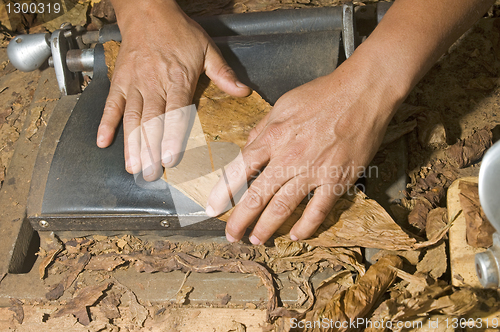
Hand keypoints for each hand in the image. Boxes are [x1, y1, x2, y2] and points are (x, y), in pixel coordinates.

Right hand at [96, 0, 250, 180]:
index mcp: (178, 79)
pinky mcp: (120, 81)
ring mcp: (134, 83)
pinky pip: (111, 104)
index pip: (176, 113)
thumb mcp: (207, 48)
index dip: (172, 137)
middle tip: (151, 174)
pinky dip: (106, 123)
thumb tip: (243, 92)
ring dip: (131, 144)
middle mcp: (154, 84)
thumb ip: (223, 74)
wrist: (148, 10)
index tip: (170, 158)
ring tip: (132, 167)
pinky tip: (103, 141)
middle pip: (152, 122)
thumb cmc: (178, 31)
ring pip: (132, 118)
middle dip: (150, 150)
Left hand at [206, 55, 401, 243]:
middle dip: (240, 220)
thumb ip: (263, 129)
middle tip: (231, 235)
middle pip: (257, 196)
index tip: (213, 208)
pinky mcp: (337, 179)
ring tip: (256, 240)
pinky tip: (295, 235)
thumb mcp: (283, 104)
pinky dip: (306, 226)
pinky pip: (318, 210)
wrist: (362, 92)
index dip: (223, 192)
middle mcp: (289, 157)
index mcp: (273, 137)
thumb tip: (248, 147)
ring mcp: (313, 170)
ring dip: (267, 227)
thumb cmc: (322, 94)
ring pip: (283, 207)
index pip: (239, 170)